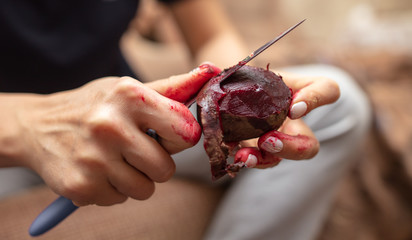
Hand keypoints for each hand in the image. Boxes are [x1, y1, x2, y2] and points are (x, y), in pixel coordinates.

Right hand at [15, 63, 219, 205]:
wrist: (37, 126)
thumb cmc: (95, 106)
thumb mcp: (129, 90)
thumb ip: (172, 88)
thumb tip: (210, 73)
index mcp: (129, 96)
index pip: (186, 131)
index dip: (178, 137)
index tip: (162, 133)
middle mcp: (110, 125)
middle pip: (166, 168)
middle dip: (156, 163)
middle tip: (133, 148)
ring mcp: (93, 158)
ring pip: (145, 189)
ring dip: (134, 179)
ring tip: (112, 159)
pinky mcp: (80, 186)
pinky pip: (119, 199)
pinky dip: (112, 189)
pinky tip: (95, 169)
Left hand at [234, 72, 339, 167]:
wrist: (232, 92)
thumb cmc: (250, 78)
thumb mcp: (253, 71)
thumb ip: (245, 69)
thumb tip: (218, 70)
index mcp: (300, 94)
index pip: (328, 91)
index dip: (316, 100)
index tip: (294, 109)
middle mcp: (294, 123)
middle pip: (309, 146)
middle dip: (291, 148)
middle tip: (267, 140)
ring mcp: (278, 142)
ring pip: (280, 160)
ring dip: (264, 160)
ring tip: (245, 155)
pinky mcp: (258, 151)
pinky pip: (258, 161)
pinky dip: (247, 158)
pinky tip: (233, 151)